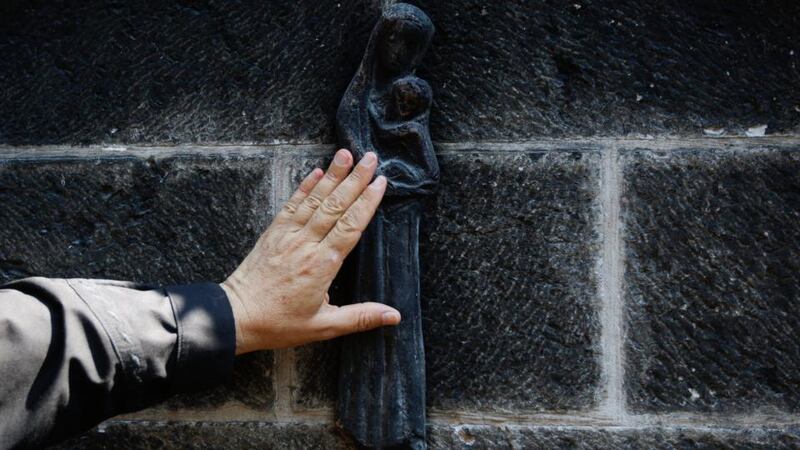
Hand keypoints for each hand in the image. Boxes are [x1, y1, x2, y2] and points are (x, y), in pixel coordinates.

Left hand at [220, 149, 398, 354]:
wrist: (236, 316)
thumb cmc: (279, 323)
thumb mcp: (324, 326)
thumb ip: (360, 317)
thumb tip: (394, 315)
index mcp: (321, 265)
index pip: (350, 226)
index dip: (367, 202)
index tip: (380, 183)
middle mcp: (305, 244)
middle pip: (335, 205)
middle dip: (355, 179)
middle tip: (370, 158)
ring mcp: (288, 235)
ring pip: (314, 199)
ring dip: (332, 175)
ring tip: (346, 154)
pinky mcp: (273, 232)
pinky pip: (292, 204)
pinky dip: (305, 186)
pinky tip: (316, 172)